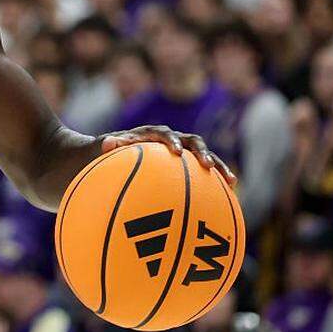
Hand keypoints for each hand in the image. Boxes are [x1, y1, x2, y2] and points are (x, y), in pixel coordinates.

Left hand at [101, 124, 235, 185]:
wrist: (112, 156)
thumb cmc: (105, 153)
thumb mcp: (101, 149)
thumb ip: (106, 145)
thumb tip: (107, 142)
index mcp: (152, 134)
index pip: (164, 134)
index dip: (171, 140)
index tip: (175, 152)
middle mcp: (171, 140)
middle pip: (192, 142)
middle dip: (202, 152)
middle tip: (209, 166)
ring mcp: (181, 153)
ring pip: (204, 157)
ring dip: (219, 167)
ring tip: (231, 182)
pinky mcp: (186, 166)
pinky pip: (203, 174)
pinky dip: (215, 183)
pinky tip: (228, 198)